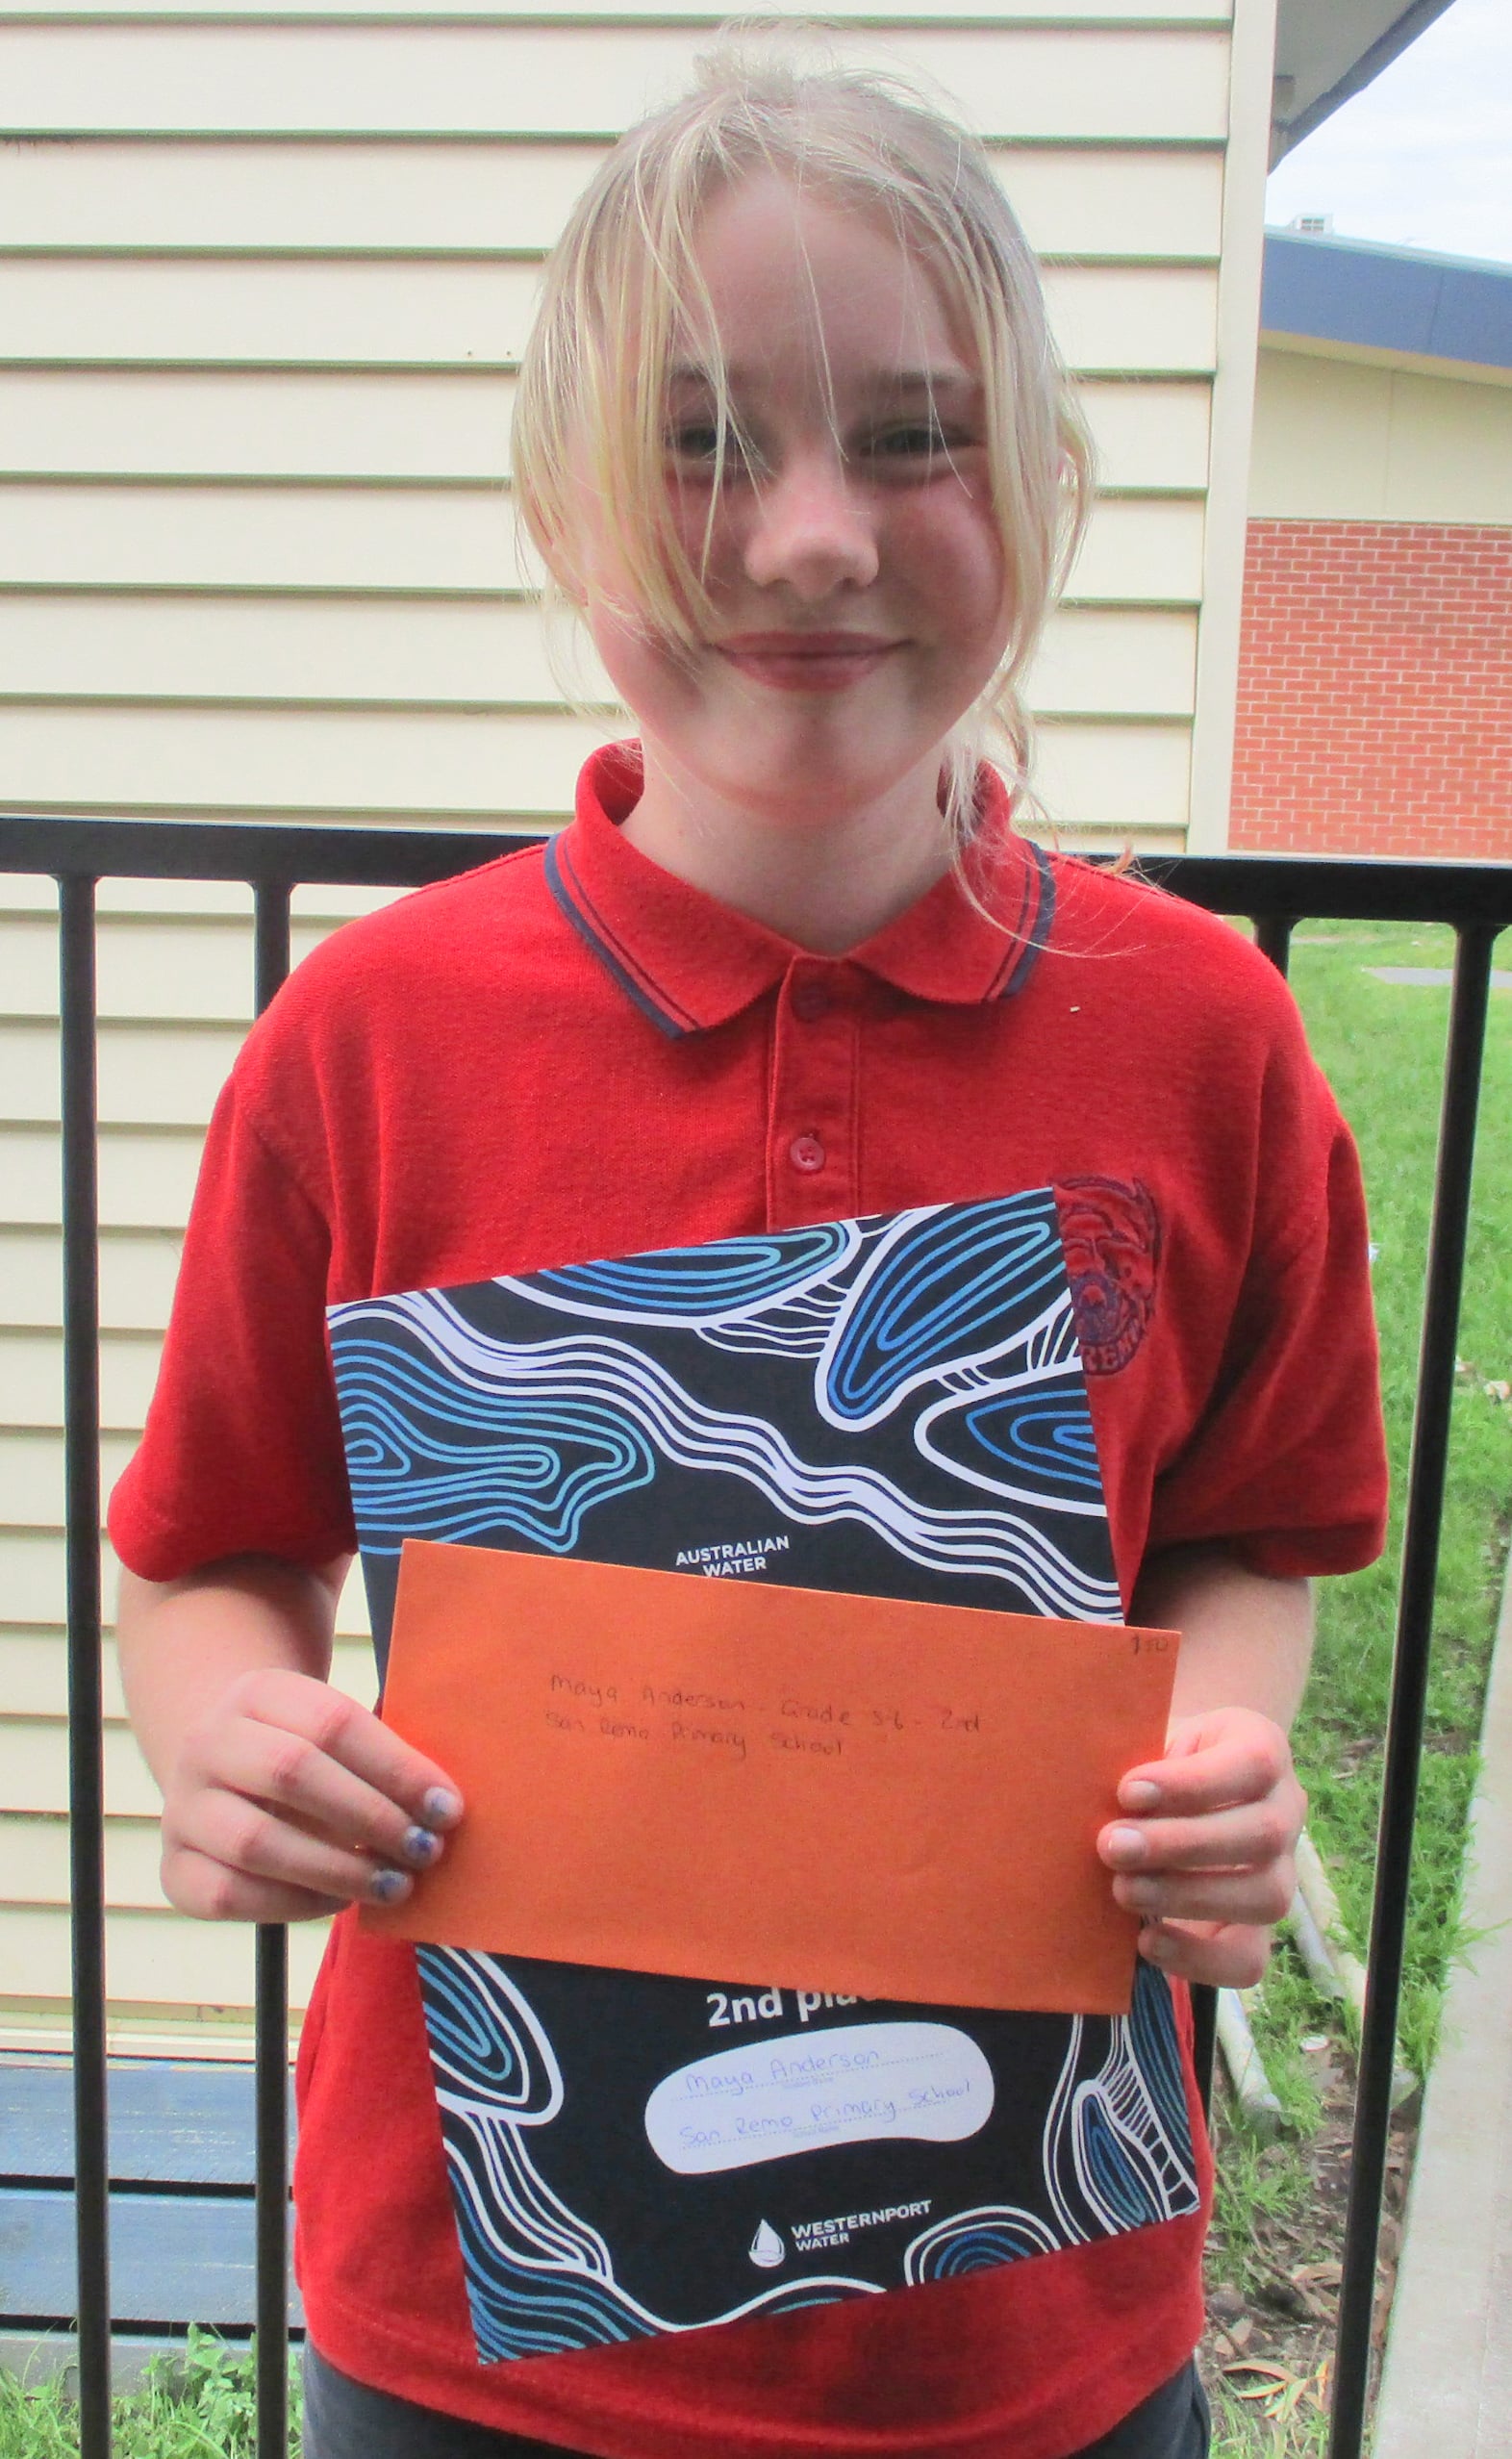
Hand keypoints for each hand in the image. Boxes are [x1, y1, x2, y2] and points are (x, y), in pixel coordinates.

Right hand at [159, 1667, 463, 1922]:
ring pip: (258, 1842)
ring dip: (339, 1870)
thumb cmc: (309, 1757)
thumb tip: (443, 1808)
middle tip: (425, 1850)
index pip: (333, 1722)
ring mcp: (183, 1809)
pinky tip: (341, 1902)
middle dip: (371, 1817)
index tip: (447, 1808)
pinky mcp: (175, 1870)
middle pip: (292, 1773)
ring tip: (395, 1884)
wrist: (225, 1777)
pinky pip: (233, 1895)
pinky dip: (296, 1903)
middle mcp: (208, 1744)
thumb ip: (382, 1758)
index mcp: (258, 1693)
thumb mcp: (336, 1735)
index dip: (397, 1768)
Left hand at [1097, 1706, 1304, 1987]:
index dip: (1192, 1783)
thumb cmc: (1154, 1760)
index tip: (1127, 1790)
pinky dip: (1198, 1957)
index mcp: (1262, 1749)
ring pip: (1265, 1896)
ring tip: (1124, 1889)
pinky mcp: (1258, 1926)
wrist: (1171, 1789)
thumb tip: (1115, 1804)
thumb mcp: (1152, 1740)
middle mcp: (1286, 1810)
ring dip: (1187, 1896)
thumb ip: (1142, 1766)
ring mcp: (1281, 1871)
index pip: (1255, 1763)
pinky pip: (1250, 1959)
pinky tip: (1146, 1939)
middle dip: (1180, 1844)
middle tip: (1113, 1846)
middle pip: (1263, 1834)